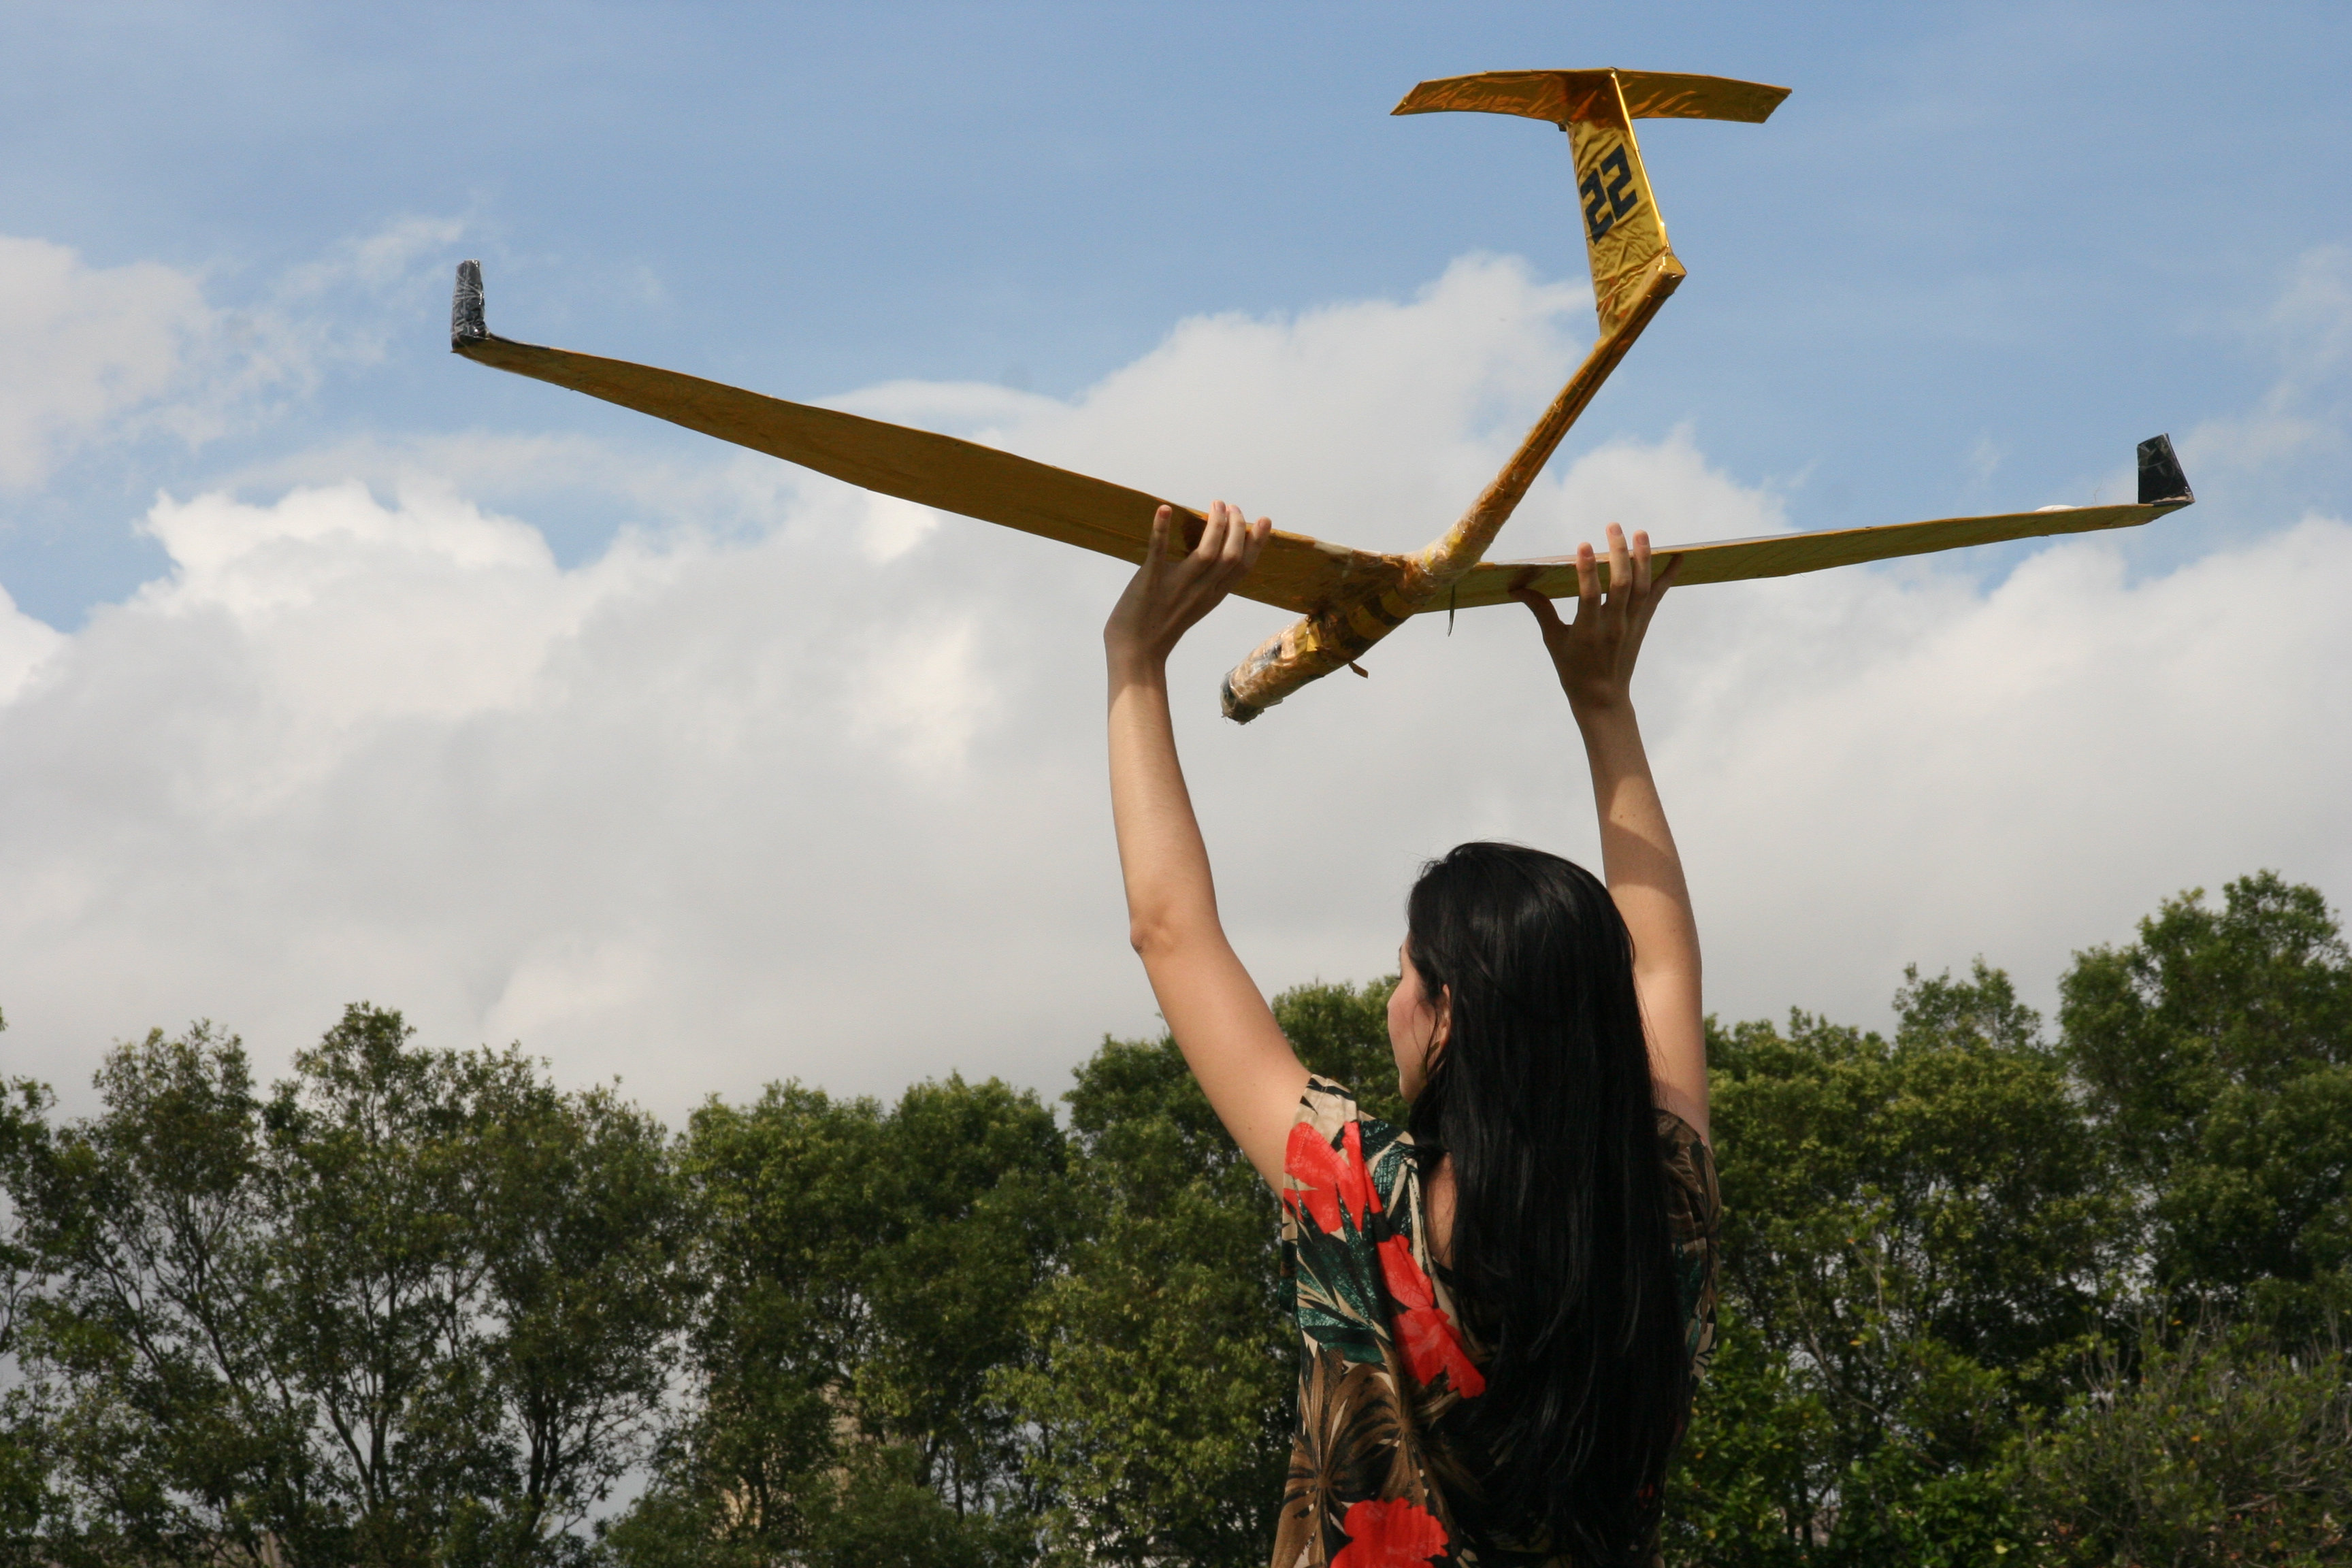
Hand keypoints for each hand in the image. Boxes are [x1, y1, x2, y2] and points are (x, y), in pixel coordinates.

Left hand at [1104, 501, 1270, 674]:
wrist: (1136, 651)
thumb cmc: (1162, 626)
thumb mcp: (1195, 604)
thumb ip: (1206, 582)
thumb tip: (1214, 553)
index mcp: (1213, 596)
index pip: (1243, 567)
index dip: (1257, 542)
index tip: (1262, 521)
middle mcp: (1201, 591)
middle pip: (1231, 556)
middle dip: (1236, 527)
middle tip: (1231, 507)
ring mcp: (1177, 586)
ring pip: (1207, 553)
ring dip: (1215, 525)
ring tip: (1215, 505)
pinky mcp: (1150, 581)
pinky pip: (1158, 552)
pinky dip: (1161, 529)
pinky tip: (1164, 509)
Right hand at [1513, 522, 1678, 721]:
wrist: (1603, 697)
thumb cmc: (1573, 670)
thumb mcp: (1553, 641)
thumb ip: (1540, 610)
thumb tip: (1517, 588)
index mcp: (1588, 631)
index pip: (1588, 595)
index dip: (1586, 570)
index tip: (1583, 544)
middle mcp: (1614, 625)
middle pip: (1621, 584)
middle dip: (1619, 553)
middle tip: (1613, 526)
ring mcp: (1632, 624)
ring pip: (1642, 586)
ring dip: (1643, 558)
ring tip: (1641, 533)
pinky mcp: (1643, 623)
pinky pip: (1658, 596)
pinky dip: (1669, 576)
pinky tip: (1679, 557)